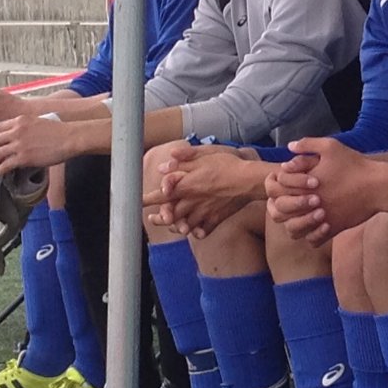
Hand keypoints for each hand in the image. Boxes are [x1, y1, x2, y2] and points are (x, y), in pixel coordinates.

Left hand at [0, 115, 71, 171]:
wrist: (71, 138)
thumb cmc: (60, 131)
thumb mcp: (39, 121)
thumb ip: (26, 127)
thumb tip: (18, 137)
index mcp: (21, 120)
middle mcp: (17, 131)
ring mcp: (19, 145)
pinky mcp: (23, 158)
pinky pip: (4, 165)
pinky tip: (0, 173)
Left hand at [143, 146, 267, 236]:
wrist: (250, 180)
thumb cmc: (228, 165)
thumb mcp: (205, 154)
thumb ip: (184, 159)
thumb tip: (164, 165)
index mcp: (186, 185)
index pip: (159, 194)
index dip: (145, 199)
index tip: (136, 201)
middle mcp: (191, 202)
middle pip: (168, 215)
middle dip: (158, 218)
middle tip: (152, 218)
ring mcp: (203, 213)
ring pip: (182, 226)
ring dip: (175, 227)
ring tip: (172, 226)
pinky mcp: (215, 220)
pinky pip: (202, 231)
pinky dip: (197, 232)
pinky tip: (195, 230)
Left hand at [264, 138, 376, 243]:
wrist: (376, 186)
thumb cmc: (354, 164)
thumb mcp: (331, 147)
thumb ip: (308, 144)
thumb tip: (290, 146)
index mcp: (303, 184)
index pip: (276, 187)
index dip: (278, 182)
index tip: (285, 180)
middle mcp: (308, 203)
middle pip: (280, 210)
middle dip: (281, 203)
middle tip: (289, 199)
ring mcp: (319, 219)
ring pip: (293, 230)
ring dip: (293, 223)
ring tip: (299, 215)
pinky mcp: (332, 229)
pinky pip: (313, 240)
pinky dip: (311, 236)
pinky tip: (317, 225)